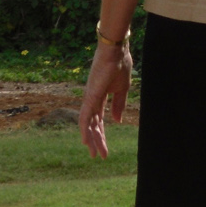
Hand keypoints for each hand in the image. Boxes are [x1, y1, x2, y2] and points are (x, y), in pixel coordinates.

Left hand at [79, 42, 132, 159]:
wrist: (117, 50)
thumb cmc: (120, 64)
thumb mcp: (122, 89)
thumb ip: (118, 105)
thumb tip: (116, 121)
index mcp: (100, 96)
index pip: (99, 120)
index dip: (102, 134)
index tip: (105, 149)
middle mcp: (92, 98)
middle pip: (92, 124)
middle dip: (97, 140)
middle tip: (100, 156)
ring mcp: (90, 97)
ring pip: (87, 123)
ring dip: (91, 139)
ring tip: (95, 154)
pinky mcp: (90, 95)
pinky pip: (84, 116)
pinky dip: (84, 129)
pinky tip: (86, 141)